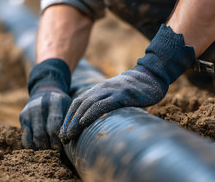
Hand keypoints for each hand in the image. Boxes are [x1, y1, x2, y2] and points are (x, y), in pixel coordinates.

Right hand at [20, 89, 71, 149]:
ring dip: (41, 147)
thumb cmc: (61, 103)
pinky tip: (38, 149)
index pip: (54, 124)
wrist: (45, 91)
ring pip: (34, 136)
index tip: (61, 148)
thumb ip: (68, 121)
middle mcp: (39, 106)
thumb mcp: (68, 106)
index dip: (57, 139)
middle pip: (42, 132)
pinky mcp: (23, 117)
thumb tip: (67, 140)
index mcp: (54, 102)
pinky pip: (25, 136)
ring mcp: (29, 112)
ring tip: (48, 152)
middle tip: (55, 152)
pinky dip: (31, 146)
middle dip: (49, 145)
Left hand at [59, 24, 195, 143]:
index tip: (63, 133)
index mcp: (99, 90)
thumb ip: (107, 104)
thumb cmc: (135, 91)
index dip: (69, 117)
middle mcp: (102, 89)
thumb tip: (98, 123)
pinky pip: (103, 103)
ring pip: (88, 104)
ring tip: (69, 134)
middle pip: (80, 104)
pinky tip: (84, 122)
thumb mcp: (117, 95)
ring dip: (76, 120)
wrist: (151, 76)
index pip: (78, 103)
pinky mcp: (122, 94)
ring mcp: (112, 91)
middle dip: (69, 122)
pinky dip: (92, 113)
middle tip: (63, 138)